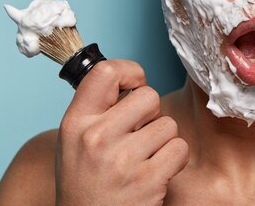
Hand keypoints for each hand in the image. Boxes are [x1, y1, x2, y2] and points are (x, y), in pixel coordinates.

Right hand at [56, 60, 188, 205]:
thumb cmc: (86, 182)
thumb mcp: (75, 141)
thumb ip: (97, 109)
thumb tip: (130, 77)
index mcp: (76, 122)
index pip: (106, 72)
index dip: (130, 72)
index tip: (135, 84)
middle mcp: (96, 137)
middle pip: (149, 96)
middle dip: (151, 114)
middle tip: (138, 135)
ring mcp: (122, 160)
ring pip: (168, 124)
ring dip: (162, 140)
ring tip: (143, 158)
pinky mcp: (147, 180)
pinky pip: (180, 148)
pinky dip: (174, 160)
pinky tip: (155, 172)